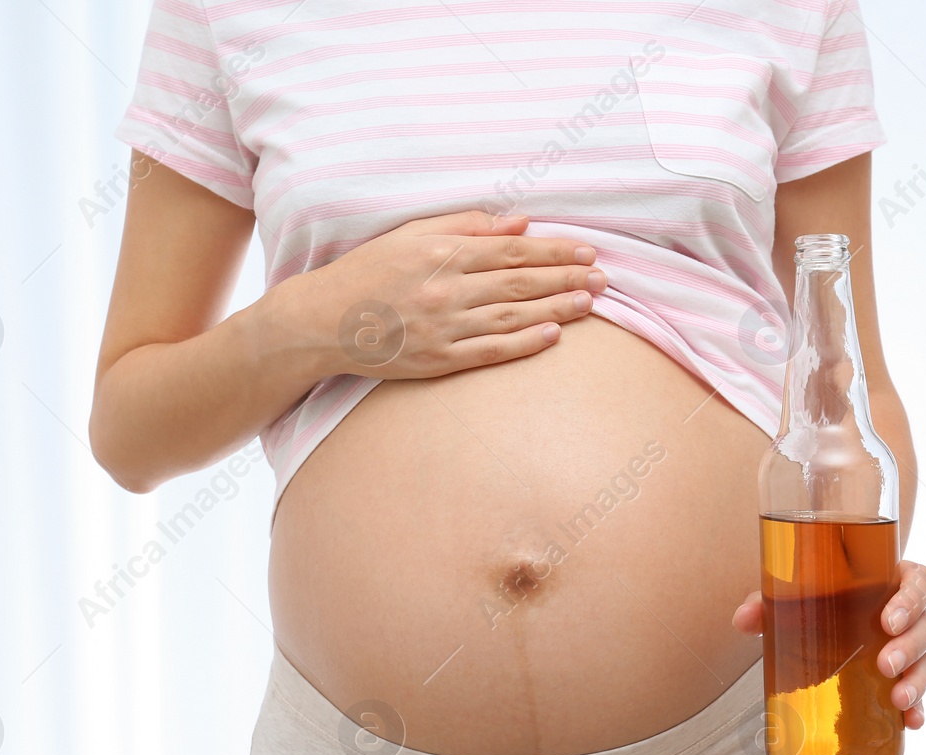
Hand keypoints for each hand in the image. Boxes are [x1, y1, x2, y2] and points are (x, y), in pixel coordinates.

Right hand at [264, 210, 605, 379]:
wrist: (322, 321)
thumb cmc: (367, 272)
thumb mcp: (411, 235)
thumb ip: (465, 226)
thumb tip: (518, 223)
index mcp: (442, 252)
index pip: (512, 249)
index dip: (554, 250)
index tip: (585, 251)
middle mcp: (446, 288)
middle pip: (520, 281)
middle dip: (566, 277)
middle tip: (603, 278)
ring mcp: (443, 326)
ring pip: (513, 315)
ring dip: (556, 308)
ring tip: (589, 303)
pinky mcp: (437, 360)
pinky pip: (490, 351)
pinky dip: (524, 343)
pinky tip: (553, 335)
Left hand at [731, 560, 925, 728]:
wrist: (818, 622)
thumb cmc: (816, 601)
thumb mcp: (792, 598)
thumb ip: (767, 603)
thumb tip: (742, 619)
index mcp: (890, 582)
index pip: (920, 581)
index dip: (913, 598)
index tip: (888, 620)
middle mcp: (908, 614)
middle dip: (910, 647)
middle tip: (884, 664)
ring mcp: (909, 647)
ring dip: (917, 681)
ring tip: (897, 699)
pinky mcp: (903, 677)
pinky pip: (920, 693)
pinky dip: (917, 709)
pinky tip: (911, 723)